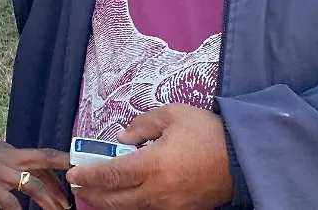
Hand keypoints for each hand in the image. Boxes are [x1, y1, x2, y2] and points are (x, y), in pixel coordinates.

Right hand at [0, 121, 70, 209]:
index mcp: (0, 146)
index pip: (37, 156)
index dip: (56, 168)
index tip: (68, 179)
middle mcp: (2, 154)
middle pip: (44, 161)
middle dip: (64, 178)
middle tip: (76, 196)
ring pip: (33, 183)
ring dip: (50, 200)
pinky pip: (8, 201)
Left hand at [65, 104, 232, 209]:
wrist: (244, 158)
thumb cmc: (208, 134)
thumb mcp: (172, 115)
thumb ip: (141, 125)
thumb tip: (122, 140)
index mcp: (153, 165)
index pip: (111, 174)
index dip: (88, 175)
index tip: (73, 172)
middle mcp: (158, 191)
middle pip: (115, 200)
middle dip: (92, 193)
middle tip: (78, 185)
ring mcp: (170, 206)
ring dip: (110, 203)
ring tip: (96, 193)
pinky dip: (132, 206)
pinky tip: (125, 198)